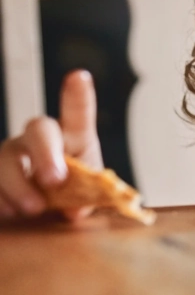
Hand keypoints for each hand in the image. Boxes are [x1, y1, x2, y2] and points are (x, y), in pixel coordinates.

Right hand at [0, 70, 103, 219]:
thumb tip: (74, 209)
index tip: (80, 77)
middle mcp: (39, 140)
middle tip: (55, 180)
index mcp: (74, 140)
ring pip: (5, 157)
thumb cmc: (70, 198)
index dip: (77, 96)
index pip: (77, 114)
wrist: (46, 216)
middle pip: (37, 129)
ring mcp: (10, 155)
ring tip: (33, 208)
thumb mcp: (86, 199)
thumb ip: (86, 200)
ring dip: (18, 184)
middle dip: (45, 152)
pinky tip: (9, 213)